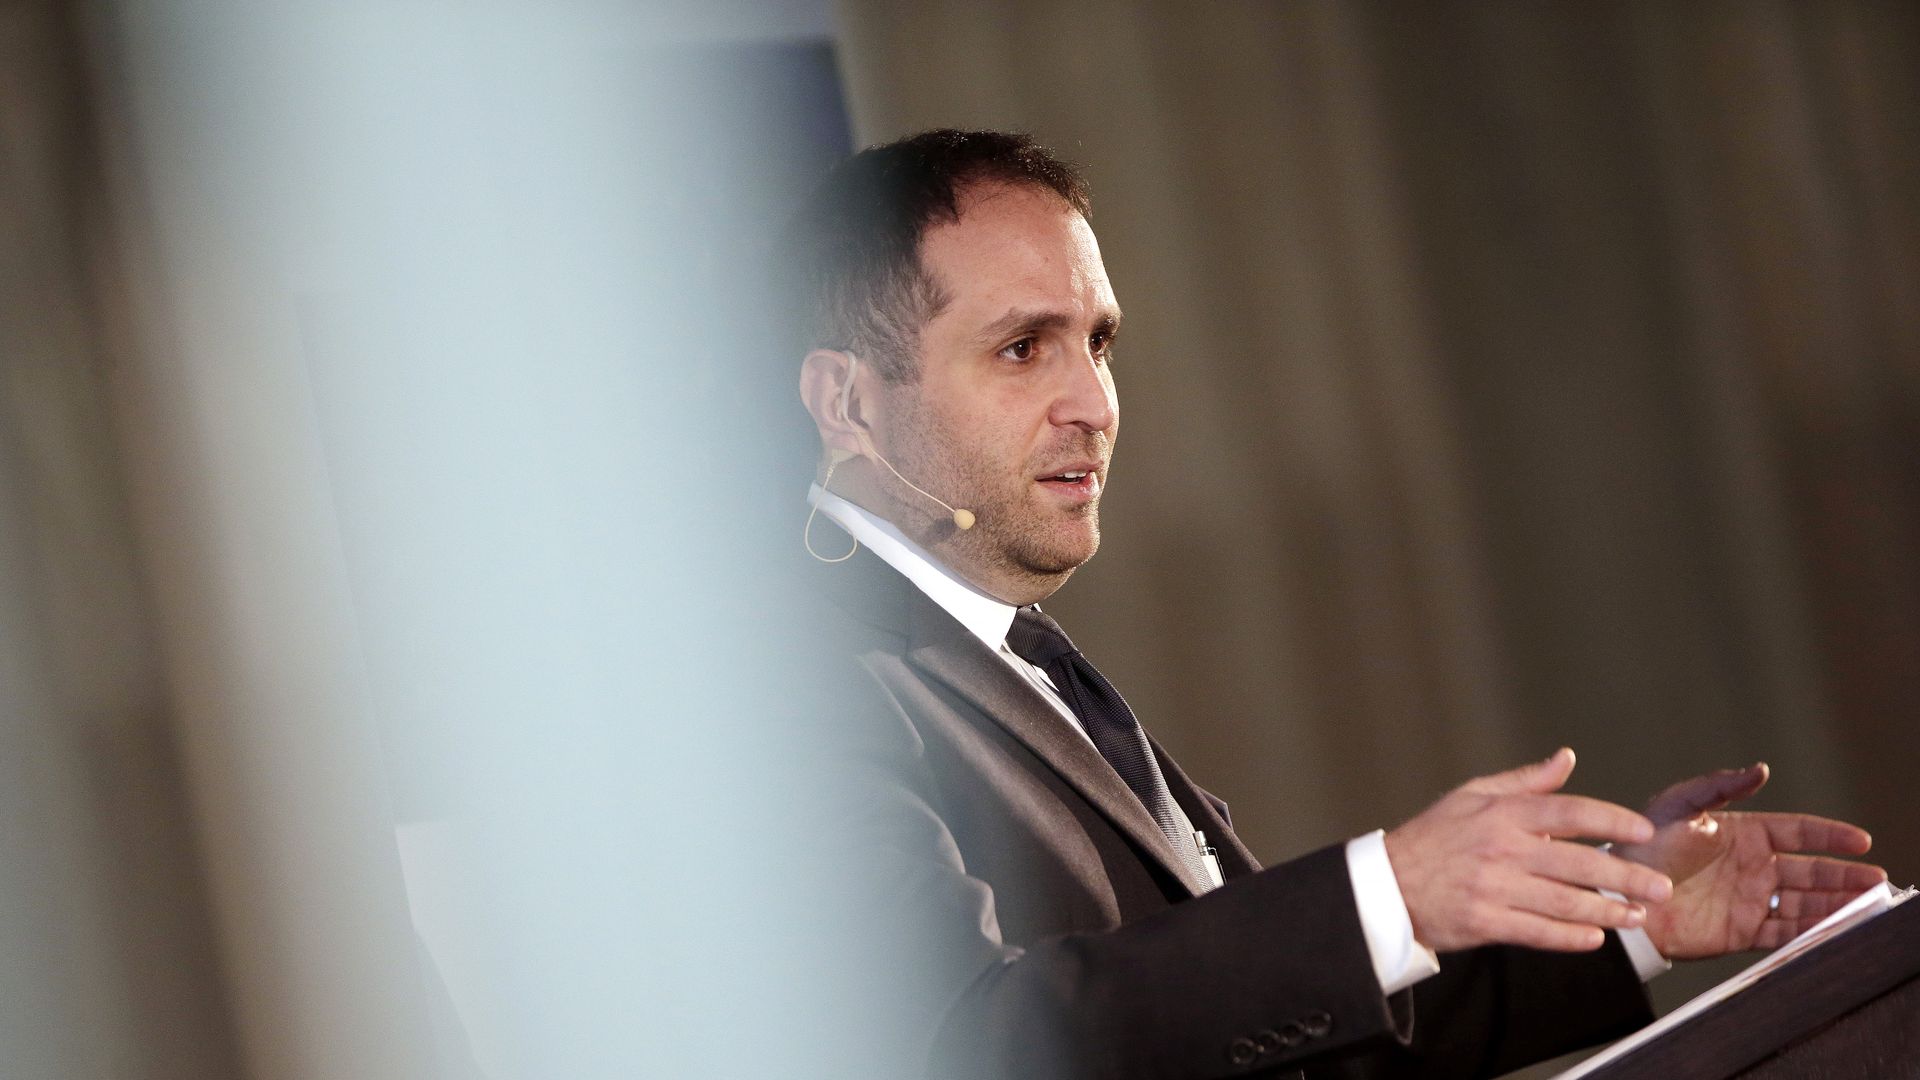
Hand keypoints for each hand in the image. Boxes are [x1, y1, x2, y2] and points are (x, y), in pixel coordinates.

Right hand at [1385, 748, 1673, 952]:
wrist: (1387, 885)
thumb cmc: (1433, 837)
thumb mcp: (1472, 796)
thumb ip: (1525, 781)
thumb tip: (1566, 758)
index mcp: (1503, 814)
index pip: (1570, 812)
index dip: (1613, 820)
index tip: (1644, 831)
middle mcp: (1502, 849)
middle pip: (1579, 862)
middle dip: (1627, 875)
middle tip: (1661, 886)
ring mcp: (1494, 888)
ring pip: (1565, 902)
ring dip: (1608, 910)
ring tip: (1638, 916)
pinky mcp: (1485, 922)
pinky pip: (1538, 932)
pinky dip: (1570, 938)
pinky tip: (1596, 938)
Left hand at [1614, 763, 1886, 958]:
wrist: (1617, 895)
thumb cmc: (1641, 846)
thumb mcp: (1676, 807)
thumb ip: (1718, 786)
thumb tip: (1762, 769)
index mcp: (1742, 834)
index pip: (1797, 833)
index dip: (1829, 836)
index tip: (1861, 841)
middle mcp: (1753, 867)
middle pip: (1810, 870)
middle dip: (1844, 875)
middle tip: (1876, 880)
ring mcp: (1750, 900)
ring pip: (1805, 902)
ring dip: (1836, 903)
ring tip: (1867, 905)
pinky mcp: (1742, 931)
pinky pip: (1785, 933)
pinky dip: (1812, 933)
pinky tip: (1835, 931)